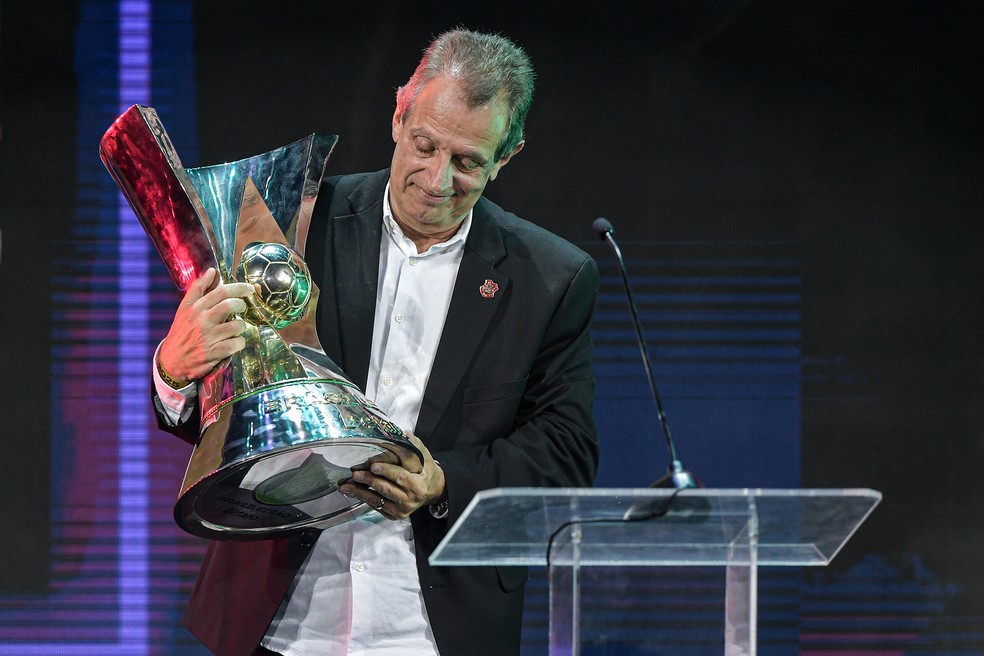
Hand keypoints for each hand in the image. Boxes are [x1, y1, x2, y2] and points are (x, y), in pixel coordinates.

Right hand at [158, 268, 255, 382]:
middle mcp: (201, 320)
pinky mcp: (213, 353)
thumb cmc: (182, 332)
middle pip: (229, 305)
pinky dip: (240, 342)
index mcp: (195, 308)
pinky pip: (235, 344)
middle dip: (242, 305)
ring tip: (236, 328)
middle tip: (243, 308)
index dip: (239, 287)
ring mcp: (207, 337)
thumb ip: (199, 289)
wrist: (171, 361)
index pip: (220, 291)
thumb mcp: (185, 309)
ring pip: (236, 326)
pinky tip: (235, 342)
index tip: (249, 289)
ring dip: (241, 326)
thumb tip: (212, 271)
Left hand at [339, 433, 445, 519]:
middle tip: (355, 474)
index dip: (386, 471)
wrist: (432, 492)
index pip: (400, 477)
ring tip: (346, 486)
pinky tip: (353, 492)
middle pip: (386, 489)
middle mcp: (409, 500)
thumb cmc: (426, 472)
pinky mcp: (394, 515)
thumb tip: (404, 433)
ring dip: (360, 493)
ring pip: (377, 501)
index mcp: (418, 486)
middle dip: (369, 481)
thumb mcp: (425, 458)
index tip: (373, 465)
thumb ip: (415, 446)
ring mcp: (401, 510)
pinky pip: (376, 507)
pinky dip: (364, 499)